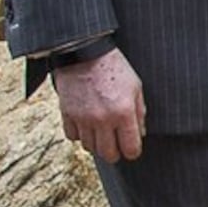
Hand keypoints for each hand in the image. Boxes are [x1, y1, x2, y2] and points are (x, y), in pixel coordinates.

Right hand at [52, 48, 145, 163]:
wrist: (84, 52)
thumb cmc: (113, 68)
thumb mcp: (135, 87)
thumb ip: (139, 113)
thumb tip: (140, 134)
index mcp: (123, 113)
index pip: (130, 149)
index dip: (133, 151)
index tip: (131, 147)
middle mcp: (103, 119)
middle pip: (108, 154)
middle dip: (115, 152)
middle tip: (116, 144)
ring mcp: (83, 118)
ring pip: (89, 147)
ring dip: (96, 142)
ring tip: (101, 131)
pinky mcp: (67, 114)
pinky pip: (72, 136)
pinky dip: (79, 134)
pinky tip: (85, 124)